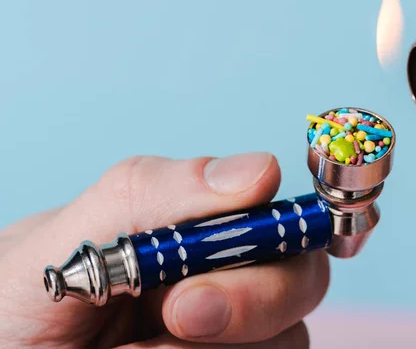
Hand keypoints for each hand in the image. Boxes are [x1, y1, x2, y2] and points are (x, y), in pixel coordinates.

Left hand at [0, 153, 327, 347]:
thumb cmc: (16, 305)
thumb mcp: (65, 242)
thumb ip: (151, 193)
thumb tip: (260, 170)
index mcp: (196, 230)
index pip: (281, 218)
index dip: (277, 235)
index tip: (209, 272)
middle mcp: (224, 280)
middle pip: (302, 280)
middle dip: (254, 299)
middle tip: (180, 316)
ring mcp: (230, 336)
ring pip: (288, 339)